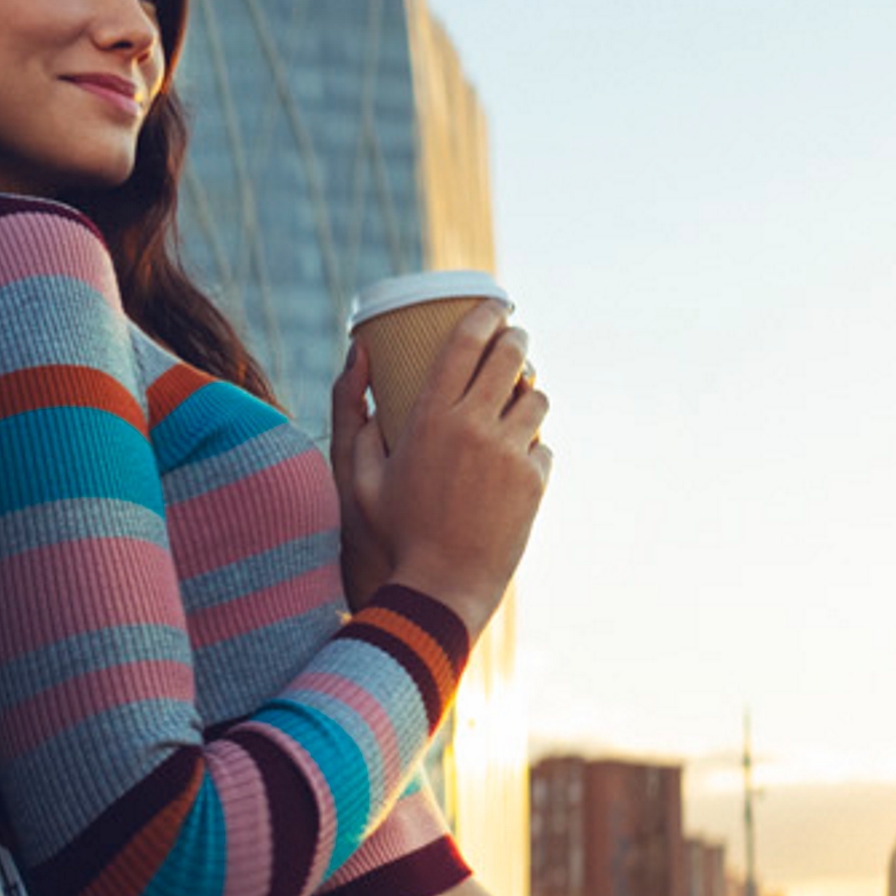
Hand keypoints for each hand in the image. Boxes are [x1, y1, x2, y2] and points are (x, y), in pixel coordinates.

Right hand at [331, 302, 550, 638]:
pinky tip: (517, 456)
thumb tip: (359, 353)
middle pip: (511, 357)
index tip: (493, 304)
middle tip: (513, 339)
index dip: (485, 314)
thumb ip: (351, 412)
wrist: (438, 590)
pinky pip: (544, 447)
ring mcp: (511, 454)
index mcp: (431, 417)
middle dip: (516, 338)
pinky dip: (532, 447)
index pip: (466, 342)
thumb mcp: (358, 474)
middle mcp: (475, 427)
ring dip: (528, 393)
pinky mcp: (534, 483)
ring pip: (537, 399)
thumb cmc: (391, 534)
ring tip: (517, 399)